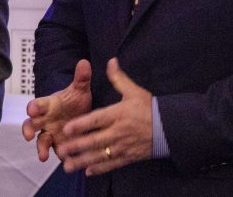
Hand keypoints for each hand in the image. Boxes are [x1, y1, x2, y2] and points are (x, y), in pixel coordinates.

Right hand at [22, 59, 92, 161]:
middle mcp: (45, 120)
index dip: (34, 107)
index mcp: (48, 105)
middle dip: (29, 129)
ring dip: (40, 148)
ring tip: (43, 156)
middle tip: (29, 135)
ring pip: (41, 142)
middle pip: (31, 124)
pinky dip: (59, 157)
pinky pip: (55, 152)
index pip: (37, 104)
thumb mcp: (80, 90)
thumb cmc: (75, 101)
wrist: (81, 116)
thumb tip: (84, 62)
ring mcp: (50, 134)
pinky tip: (64, 162)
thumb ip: (81, 78)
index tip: (32, 109)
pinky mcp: (58, 145)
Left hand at [56, 58, 152, 175]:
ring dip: (83, 161)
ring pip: (100, 155)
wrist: (170, 127)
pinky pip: (112, 164)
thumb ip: (118, 78)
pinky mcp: (129, 157)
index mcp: (118, 114)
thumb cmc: (150, 107)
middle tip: (61, 150)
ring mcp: (123, 146)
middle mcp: (119, 132)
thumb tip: (111, 61)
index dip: (81, 125)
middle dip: (77, 146)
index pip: (96, 120)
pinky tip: (87, 171)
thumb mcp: (134, 91)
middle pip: (95, 141)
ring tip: (68, 165)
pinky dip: (100, 169)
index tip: (66, 129)